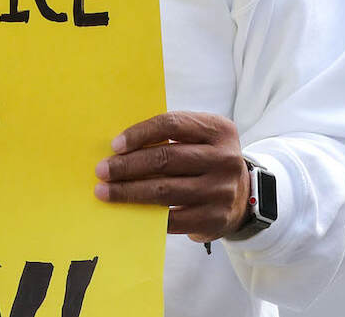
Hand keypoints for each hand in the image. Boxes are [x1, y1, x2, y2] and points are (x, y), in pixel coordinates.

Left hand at [94, 111, 250, 241]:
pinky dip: (146, 215)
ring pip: (165, 190)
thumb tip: (120, 147)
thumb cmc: (206, 160)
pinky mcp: (214, 219)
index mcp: (218, 130)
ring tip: (105, 191)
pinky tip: (128, 211)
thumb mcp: (200, 138)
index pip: (172, 125)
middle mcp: (224, 159)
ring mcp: (221, 191)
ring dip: (129, 191)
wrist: (242, 196)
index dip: (140, 133)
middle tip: (102, 170)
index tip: (115, 145)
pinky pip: (172, 218)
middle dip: (128, 165)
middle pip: (165, 159)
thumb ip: (170, 136)